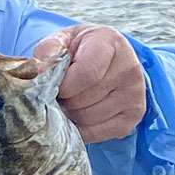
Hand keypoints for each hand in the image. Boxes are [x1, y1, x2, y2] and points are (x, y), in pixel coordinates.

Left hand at [33, 24, 145, 142]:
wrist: (105, 58)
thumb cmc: (78, 50)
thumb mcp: (61, 41)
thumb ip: (49, 52)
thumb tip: (40, 73)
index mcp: (110, 42)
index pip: (86, 74)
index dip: (63, 86)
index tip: (55, 85)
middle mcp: (129, 67)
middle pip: (83, 99)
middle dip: (64, 100)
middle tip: (61, 93)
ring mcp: (135, 93)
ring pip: (87, 118)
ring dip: (70, 115)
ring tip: (70, 101)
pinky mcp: (134, 115)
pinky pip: (96, 133)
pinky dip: (81, 129)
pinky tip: (79, 113)